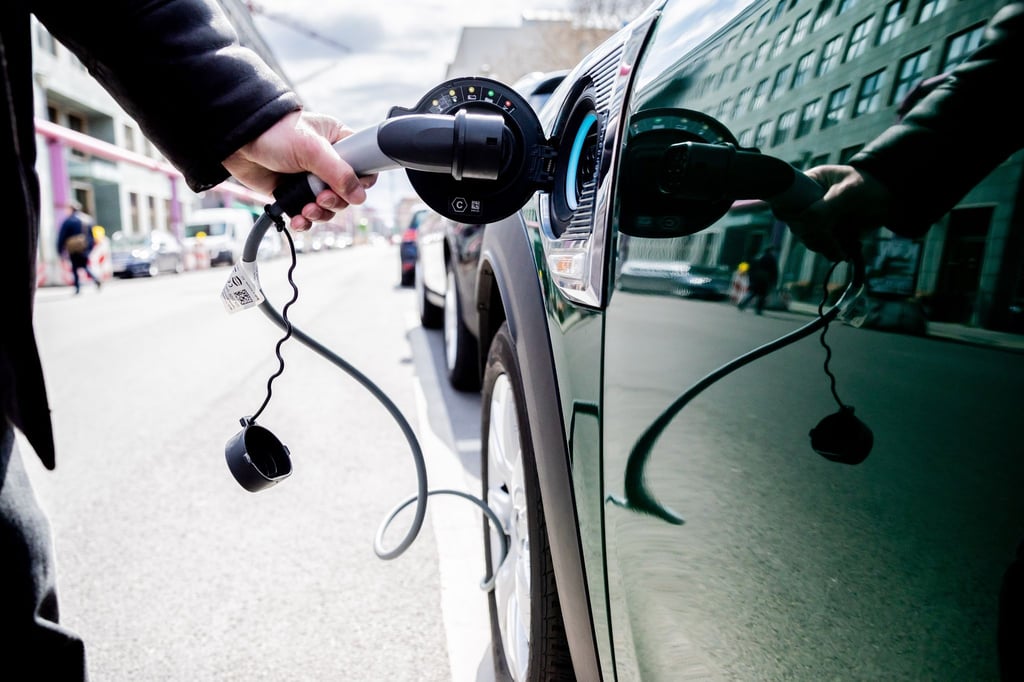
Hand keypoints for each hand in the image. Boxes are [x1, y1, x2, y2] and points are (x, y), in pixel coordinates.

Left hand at [222, 110, 377, 229]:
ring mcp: (310, 179)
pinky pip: (307, 214)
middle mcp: (326, 162)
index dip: (360, 181)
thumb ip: (339, 173)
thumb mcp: (312, 149)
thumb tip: (359, 197)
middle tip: (322, 197)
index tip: (350, 189)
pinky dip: (304, 220)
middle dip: (334, 201)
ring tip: (307, 209)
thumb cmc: (275, 133)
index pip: (362, 166)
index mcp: (338, 141)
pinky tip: (298, 219)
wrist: (237, 142)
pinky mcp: (293, 193)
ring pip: (328, 207)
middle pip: (346, 193)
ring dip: (319, 213)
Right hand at [784, 164, 891, 261]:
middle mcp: (809, 202)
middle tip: (831, 240)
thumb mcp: (846, 193)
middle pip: (797, 224)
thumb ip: (825, 208)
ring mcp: (818, 217)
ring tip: (840, 250)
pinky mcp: (827, 230)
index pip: (787, 201)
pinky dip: (830, 251)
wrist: (891, 199)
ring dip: (822, 246)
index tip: (804, 224)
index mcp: (808, 184)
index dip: (790, 214)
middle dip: (812, 235)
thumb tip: (804, 225)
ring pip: (808, 238)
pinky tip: (843, 252)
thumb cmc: (868, 186)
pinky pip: (820, 245)